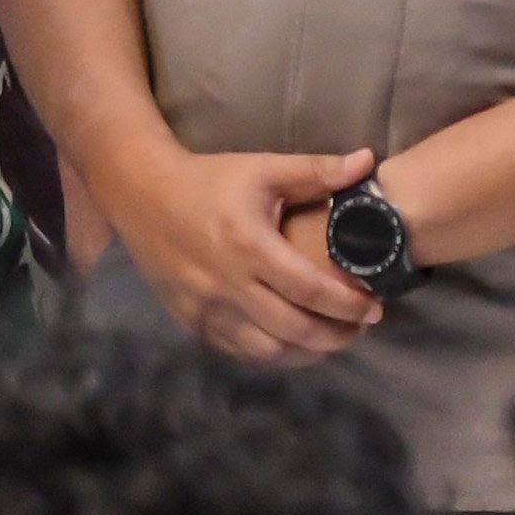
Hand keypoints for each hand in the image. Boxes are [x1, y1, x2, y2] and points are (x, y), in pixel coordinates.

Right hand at [105, 144, 381, 363]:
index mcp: (248, 244)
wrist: (139, 193)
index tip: (375, 306)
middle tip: (361, 326)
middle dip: (337, 334)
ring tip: (331, 337)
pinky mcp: (190, 321)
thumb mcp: (262, 169)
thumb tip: (369, 161)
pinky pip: (238, 351)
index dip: (348, 304)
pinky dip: (272, 353)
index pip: (310, 289)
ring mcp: (205, 307)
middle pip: (294, 329)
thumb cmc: (208, 180)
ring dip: (307, 351)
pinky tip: (291, 342)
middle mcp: (226, 283)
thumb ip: (317, 170)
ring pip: (267, 350)